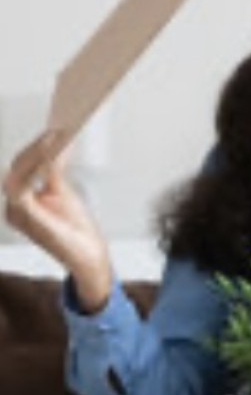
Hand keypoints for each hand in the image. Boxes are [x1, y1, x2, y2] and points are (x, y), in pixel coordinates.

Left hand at [3, 131, 111, 310]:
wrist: (88, 261)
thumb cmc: (74, 247)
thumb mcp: (63, 218)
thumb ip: (53, 187)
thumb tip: (49, 162)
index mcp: (18, 211)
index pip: (19, 176)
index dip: (32, 157)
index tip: (49, 142)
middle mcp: (21, 204)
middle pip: (23, 169)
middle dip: (37, 149)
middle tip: (55, 133)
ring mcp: (35, 201)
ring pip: (33, 168)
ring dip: (44, 151)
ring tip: (59, 134)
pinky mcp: (50, 198)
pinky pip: (48, 173)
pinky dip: (55, 159)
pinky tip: (63, 149)